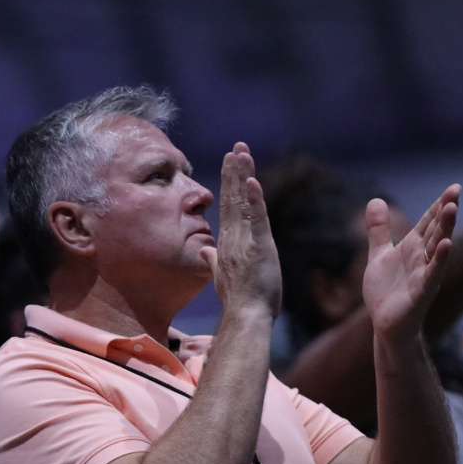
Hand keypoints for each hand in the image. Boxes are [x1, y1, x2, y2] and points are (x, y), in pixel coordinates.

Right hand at [201, 142, 280, 316]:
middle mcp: (233, 237)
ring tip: (241, 153)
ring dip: (242, 176)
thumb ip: (212, 260)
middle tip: (237, 147)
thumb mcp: (221, 276)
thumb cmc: (238, 300)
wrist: (245, 317)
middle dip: (234, 170)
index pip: (229, 206)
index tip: (231, 161)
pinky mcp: (257, 246)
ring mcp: (243, 240)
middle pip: (232, 197)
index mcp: (227, 242)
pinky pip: (256, 218)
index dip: (229, 182)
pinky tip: (252, 180)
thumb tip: (204, 251)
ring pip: (242, 202)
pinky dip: (254, 199)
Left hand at [360, 185, 458, 338]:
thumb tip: (375, 200)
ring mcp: (424, 275)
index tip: (454, 187)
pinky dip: (439, 260)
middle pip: (435, 230)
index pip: (428, 222)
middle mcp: (422, 258)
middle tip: (456, 192)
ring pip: (437, 248)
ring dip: (445, 229)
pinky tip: (447, 245)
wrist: (386, 325)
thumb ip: (379, 230)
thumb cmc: (387, 292)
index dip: (438, 205)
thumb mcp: (379, 255)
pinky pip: (432, 274)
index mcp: (413, 248)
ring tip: (452, 208)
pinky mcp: (421, 292)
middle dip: (445, 211)